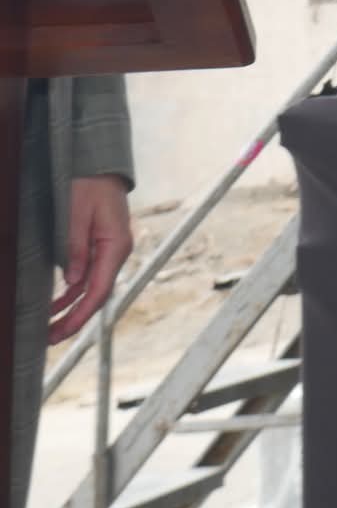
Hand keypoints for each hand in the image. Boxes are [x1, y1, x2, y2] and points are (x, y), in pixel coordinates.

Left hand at [50, 175, 131, 342]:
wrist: (98, 168)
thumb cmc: (87, 186)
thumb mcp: (76, 215)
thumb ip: (76, 249)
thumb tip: (73, 283)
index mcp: (115, 246)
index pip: (100, 289)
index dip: (81, 314)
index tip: (63, 332)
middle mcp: (116, 252)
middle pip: (97, 294)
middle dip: (74, 319)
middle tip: (51, 339)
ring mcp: (109, 251)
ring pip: (91, 289)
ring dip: (72, 309)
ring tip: (50, 329)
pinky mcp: (100, 248)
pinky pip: (87, 277)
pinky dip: (72, 293)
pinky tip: (57, 305)